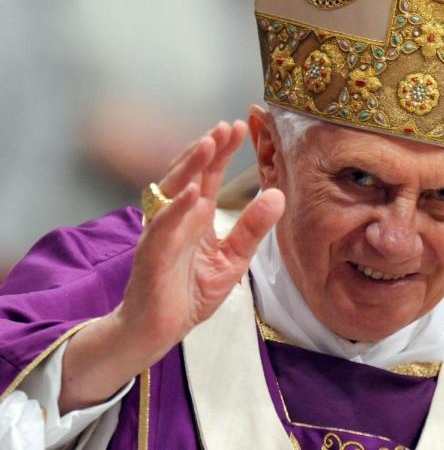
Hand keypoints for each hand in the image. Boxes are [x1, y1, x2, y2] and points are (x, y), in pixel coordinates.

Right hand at [59, 121, 284, 412]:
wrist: (158, 331)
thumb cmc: (190, 293)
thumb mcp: (233, 259)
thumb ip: (253, 228)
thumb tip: (278, 195)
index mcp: (194, 218)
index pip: (209, 177)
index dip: (221, 152)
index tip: (239, 127)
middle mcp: (175, 219)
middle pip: (190, 176)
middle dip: (207, 150)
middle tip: (227, 126)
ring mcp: (160, 234)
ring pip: (172, 193)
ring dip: (190, 167)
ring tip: (208, 145)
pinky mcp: (152, 256)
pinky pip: (163, 228)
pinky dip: (177, 210)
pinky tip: (193, 193)